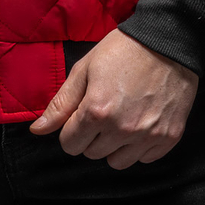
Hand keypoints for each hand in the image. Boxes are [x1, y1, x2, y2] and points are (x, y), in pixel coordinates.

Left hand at [29, 28, 197, 168]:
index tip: (81, 113)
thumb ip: (61, 104)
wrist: (167, 41)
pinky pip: (144, 159)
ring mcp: (147, 136)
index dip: (71, 129)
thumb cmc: (122, 50)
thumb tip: (36, 130)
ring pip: (117, 162)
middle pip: (92, 153)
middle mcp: (122, 129)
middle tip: (102, 109)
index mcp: (97, 111)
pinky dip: (139, 146)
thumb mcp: (84, 69)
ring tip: (121, 117)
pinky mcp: (168, 138)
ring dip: (114, 145)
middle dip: (91, 135)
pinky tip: (140, 120)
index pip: (69, 145)